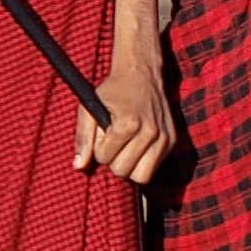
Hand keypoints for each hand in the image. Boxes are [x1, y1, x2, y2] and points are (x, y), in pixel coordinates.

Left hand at [76, 48, 178, 186]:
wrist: (142, 73)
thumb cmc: (113, 91)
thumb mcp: (90, 108)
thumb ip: (82, 137)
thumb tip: (78, 166)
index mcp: (128, 123)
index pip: (105, 158)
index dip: (99, 148)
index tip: (104, 132)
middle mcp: (150, 132)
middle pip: (123, 171)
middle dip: (113, 159)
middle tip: (114, 140)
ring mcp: (164, 137)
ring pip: (142, 176)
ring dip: (129, 166)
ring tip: (126, 147)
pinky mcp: (173, 140)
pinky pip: (155, 168)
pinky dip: (143, 162)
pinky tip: (139, 145)